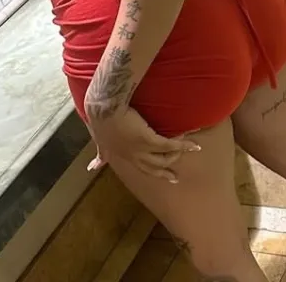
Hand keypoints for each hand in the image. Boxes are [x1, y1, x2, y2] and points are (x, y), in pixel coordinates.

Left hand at [86, 105, 200, 181]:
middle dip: (164, 173)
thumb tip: (91, 167)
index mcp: (123, 155)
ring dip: (176, 154)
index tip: (162, 178)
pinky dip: (183, 145)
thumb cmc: (99, 117)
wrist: (104, 108)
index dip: (150, 172)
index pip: (139, 167)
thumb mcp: (99, 139)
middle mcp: (132, 156)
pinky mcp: (149, 140)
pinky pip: (170, 146)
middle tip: (174, 178)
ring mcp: (141, 150)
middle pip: (153, 168)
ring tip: (188, 148)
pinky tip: (193, 144)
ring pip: (163, 158)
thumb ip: (100, 153)